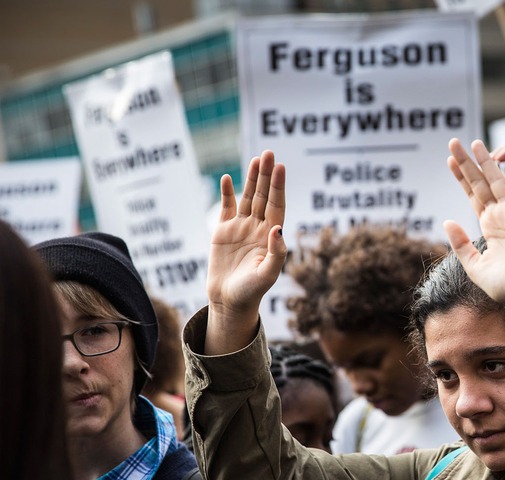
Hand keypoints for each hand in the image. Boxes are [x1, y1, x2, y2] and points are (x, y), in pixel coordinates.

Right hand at [206, 150, 286, 352]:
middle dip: (267, 175)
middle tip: (269, 153)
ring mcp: (241, 228)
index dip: (279, 187)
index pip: (277, 205)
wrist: (229, 302)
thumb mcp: (268, 275)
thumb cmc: (252, 291)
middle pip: (264, 196)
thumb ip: (277, 253)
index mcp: (272, 236)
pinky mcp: (222, 232)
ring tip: (257, 159)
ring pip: (248, 198)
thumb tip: (278, 228)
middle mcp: (258, 228)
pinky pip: (226, 207)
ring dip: (252, 179)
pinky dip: (228, 193)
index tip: (281, 167)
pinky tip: (229, 178)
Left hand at [445, 139, 504, 345]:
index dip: (461, 178)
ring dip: (486, 162)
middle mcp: (502, 217)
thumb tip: (447, 221)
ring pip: (497, 181)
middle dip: (467, 163)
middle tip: (454, 142)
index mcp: (490, 227)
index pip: (472, 196)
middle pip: (481, 183)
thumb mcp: (476, 266)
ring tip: (474, 142)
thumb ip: (461, 244)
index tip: (450, 161)